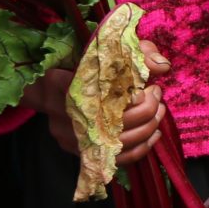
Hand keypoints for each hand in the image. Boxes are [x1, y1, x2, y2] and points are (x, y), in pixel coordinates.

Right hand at [35, 41, 169, 164]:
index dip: (130, 96)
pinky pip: (114, 158)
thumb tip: (162, 67)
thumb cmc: (84, 65)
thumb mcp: (110, 49)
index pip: (100, 93)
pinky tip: (154, 133)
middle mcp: (63, 112)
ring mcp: (69, 135)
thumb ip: (138, 53)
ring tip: (159, 110)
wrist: (46, 88)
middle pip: (115, 121)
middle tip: (157, 94)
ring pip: (118, 142)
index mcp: (63, 82)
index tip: (145, 89)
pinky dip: (140, 147)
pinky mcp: (76, 150)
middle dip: (146, 109)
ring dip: (147, 128)